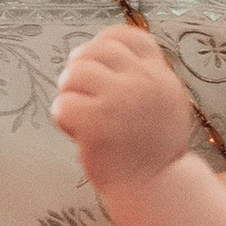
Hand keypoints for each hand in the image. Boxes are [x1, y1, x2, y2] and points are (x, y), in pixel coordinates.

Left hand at [52, 27, 196, 189]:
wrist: (155, 188)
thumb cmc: (151, 149)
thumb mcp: (163, 103)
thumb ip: (142, 77)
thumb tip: (96, 50)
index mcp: (160, 75)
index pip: (128, 37)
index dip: (103, 44)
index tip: (94, 63)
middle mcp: (143, 81)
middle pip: (95, 51)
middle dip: (79, 70)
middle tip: (77, 93)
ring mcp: (121, 100)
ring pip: (75, 74)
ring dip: (68, 94)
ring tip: (79, 116)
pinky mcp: (98, 122)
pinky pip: (63, 105)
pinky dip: (62, 118)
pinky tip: (75, 133)